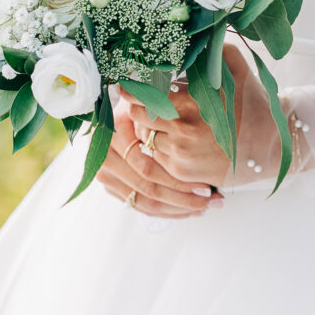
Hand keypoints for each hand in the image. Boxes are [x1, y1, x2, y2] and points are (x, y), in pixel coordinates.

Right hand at [94, 93, 219, 217]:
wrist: (112, 112)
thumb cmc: (139, 103)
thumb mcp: (149, 103)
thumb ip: (162, 115)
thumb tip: (187, 129)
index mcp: (112, 138)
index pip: (148, 168)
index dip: (178, 180)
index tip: (206, 185)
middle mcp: (104, 161)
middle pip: (148, 189)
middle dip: (183, 198)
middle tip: (210, 200)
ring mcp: (106, 178)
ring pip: (146, 203)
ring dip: (178, 209)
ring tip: (204, 207)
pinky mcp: (112, 188)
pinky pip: (140, 207)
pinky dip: (166, 211)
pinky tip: (188, 211)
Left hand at [122, 39, 280, 193]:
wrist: (273, 146)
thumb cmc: (254, 104)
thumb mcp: (238, 70)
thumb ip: (212, 51)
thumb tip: (191, 38)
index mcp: (192, 105)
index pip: (144, 94)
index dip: (130, 86)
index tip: (124, 79)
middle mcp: (183, 133)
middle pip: (138, 115)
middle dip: (134, 104)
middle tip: (133, 94)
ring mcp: (181, 156)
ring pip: (144, 136)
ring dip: (146, 125)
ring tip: (156, 114)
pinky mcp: (183, 173)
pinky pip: (155, 156)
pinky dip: (158, 143)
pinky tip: (171, 134)